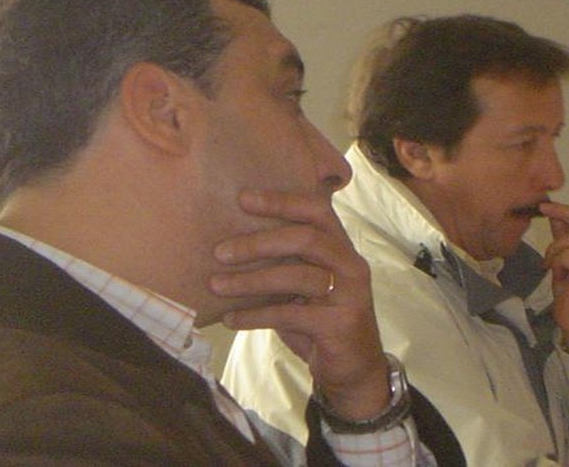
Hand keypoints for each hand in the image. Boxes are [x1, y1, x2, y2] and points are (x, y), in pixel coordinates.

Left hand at [209, 189, 389, 419]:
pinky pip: (290, 314)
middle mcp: (350, 265)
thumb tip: (230, 242)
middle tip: (219, 251)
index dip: (281, 201)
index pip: (317, 210)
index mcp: (341, 248)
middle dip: (259, 242)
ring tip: (216, 285)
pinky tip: (231, 319)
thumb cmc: (319, 322)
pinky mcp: (340, 324)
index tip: (243, 199)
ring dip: (251, 280)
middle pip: (307, 238)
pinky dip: (255, 315)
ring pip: (298, 276)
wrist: (353, 370)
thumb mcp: (303, 287)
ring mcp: (349, 294)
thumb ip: (284, 263)